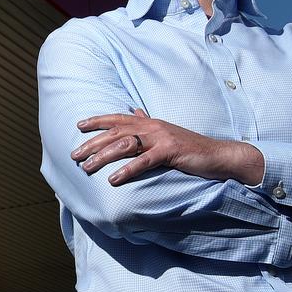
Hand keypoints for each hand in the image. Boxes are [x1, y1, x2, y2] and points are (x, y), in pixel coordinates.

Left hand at [71, 109, 263, 186]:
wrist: (218, 155)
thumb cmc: (190, 147)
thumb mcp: (165, 133)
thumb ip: (148, 123)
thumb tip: (135, 111)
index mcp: (149, 122)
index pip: (117, 118)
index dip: (97, 120)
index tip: (79, 125)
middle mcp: (152, 126)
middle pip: (115, 132)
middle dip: (92, 143)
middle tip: (74, 155)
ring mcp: (160, 138)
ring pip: (124, 145)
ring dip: (103, 156)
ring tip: (86, 167)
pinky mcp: (170, 151)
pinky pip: (143, 161)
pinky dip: (127, 170)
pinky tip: (113, 180)